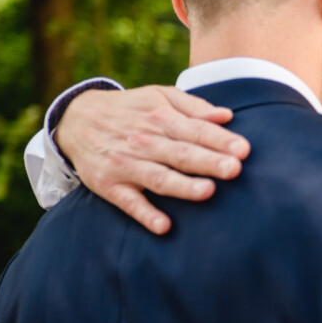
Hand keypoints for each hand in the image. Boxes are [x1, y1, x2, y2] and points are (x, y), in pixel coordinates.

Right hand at [56, 85, 250, 234]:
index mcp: (161, 118)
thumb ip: (194, 106)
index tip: (244, 150)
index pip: (196, 130)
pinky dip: (145, 214)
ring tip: (208, 192)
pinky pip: (129, 202)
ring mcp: (126, 165)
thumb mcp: (159, 96)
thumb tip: (226, 115)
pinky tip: (163, 226)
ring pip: (158, 178)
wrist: (77, 118)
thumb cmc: (131, 109)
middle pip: (181, 154)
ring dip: (182, 186)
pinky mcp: (110, 186)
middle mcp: (144, 142)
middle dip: (208, 162)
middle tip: (234, 169)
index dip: (220, 140)